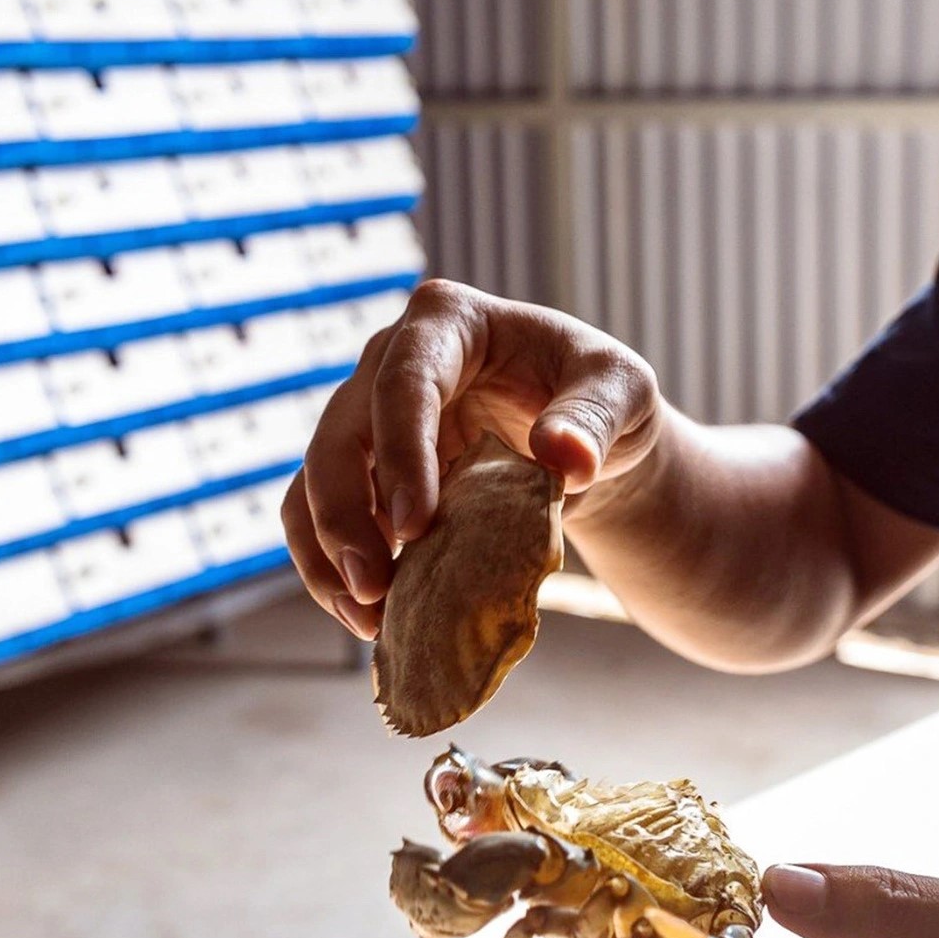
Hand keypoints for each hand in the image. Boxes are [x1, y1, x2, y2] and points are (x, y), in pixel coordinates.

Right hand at [280, 280, 661, 636]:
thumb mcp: (624, 391)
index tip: (415, 525)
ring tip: (368, 617)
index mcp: (449, 321)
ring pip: (314, 481)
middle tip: (374, 587)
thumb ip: (594, 418)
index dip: (401, 453)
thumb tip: (563, 457)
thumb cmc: (603, 396)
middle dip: (344, 515)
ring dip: (328, 553)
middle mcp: (391, 359)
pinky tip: (369, 617)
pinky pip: (323, 517)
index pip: (405, 380)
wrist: (589, 434)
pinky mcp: (365, 470)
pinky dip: (334, 568)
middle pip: (339, 434)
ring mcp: (370, 416)